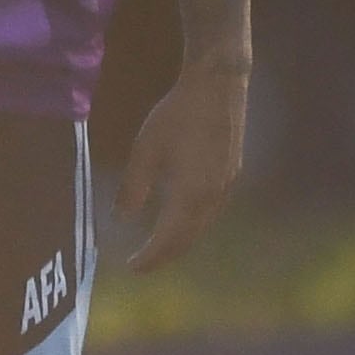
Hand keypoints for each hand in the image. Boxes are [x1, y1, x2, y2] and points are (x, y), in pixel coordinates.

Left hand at [117, 55, 248, 270]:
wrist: (219, 86)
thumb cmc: (178, 115)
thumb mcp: (146, 150)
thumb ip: (134, 187)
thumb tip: (122, 217)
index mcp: (190, 195)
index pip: (168, 239)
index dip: (150, 257)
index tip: (132, 267)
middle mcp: (212, 198)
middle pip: (188, 239)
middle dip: (165, 255)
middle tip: (143, 264)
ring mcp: (226, 187)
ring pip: (202, 227)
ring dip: (180, 241)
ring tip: (160, 246)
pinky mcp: (232, 174)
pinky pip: (211, 212)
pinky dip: (193, 224)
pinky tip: (182, 218)